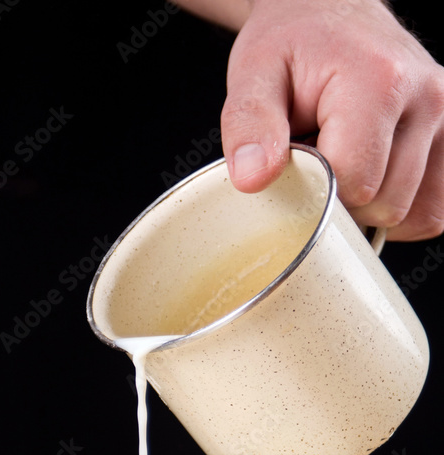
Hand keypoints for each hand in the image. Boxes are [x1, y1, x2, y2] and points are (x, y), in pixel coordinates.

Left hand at [220, 0, 443, 240]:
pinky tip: (372, 180)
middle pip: (386, 205)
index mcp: (381, 81)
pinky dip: (400, 210)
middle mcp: (429, 98)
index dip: (317, 189)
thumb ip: (248, 125)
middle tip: (320, 159)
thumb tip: (252, 179)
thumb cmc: (295, 45)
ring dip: (371, 205)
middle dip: (344, 200)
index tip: (300, 160)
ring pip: (413, 214)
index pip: (354, 182)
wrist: (332, 12)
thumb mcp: (255, 74)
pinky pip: (433, 211)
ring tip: (346, 161)